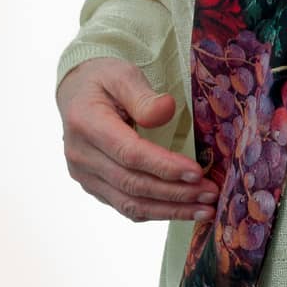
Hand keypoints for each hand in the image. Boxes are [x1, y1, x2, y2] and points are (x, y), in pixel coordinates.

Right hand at [57, 58, 219, 223]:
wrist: (76, 93)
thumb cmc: (103, 80)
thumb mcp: (122, 74)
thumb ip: (142, 94)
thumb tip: (166, 110)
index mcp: (86, 124)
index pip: (130, 154)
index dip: (164, 166)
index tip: (197, 173)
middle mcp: (81, 156)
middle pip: (132, 183)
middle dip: (175, 193)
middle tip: (211, 194)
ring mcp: (85, 175)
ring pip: (130, 203)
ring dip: (170, 210)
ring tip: (205, 210)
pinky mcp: (93, 186)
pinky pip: (125, 206)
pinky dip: (156, 212)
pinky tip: (182, 211)